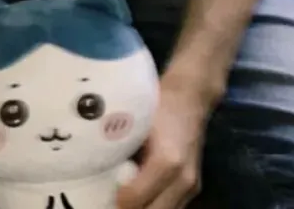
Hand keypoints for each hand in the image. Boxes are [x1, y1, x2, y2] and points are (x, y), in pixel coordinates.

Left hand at [116, 76, 211, 208]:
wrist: (191, 97)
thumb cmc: (159, 106)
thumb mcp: (136, 124)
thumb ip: (121, 150)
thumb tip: (99, 171)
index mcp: (166, 161)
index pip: (135, 199)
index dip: (116, 201)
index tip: (103, 193)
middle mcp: (183, 179)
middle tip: (112, 202)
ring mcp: (191, 186)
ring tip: (125, 200)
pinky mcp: (194, 187)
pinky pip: (173, 208)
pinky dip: (155, 206)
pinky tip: (141, 197)